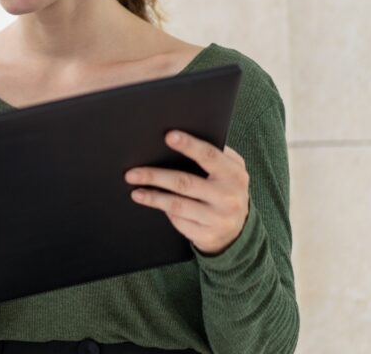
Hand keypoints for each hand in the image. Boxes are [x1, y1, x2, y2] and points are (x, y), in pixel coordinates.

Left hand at [125, 130, 249, 254]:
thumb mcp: (229, 171)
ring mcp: (218, 218)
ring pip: (177, 205)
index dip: (189, 145)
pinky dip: (164, 211)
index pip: (209, 156)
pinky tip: (152, 204)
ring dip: (153, 197)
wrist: (238, 230)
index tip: (168, 136)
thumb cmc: (226, 190)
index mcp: (234, 174)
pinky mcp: (207, 235)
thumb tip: (178, 139)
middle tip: (132, 173)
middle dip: (155, 176)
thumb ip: (213, 155)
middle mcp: (228, 196)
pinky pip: (179, 221)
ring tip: (136, 191)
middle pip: (185, 182)